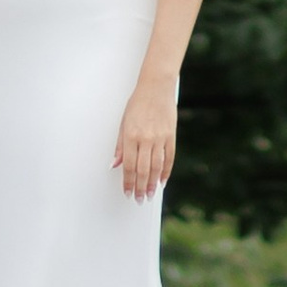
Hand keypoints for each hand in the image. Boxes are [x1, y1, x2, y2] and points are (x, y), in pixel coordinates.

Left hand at [115, 79, 175, 201]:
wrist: (156, 87)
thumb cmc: (137, 103)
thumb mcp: (123, 122)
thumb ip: (120, 145)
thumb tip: (114, 164)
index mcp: (131, 135)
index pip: (128, 166)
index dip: (127, 182)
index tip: (127, 192)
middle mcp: (145, 139)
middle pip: (142, 170)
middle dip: (139, 187)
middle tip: (138, 199)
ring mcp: (160, 138)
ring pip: (156, 167)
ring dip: (152, 184)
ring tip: (149, 194)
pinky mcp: (171, 136)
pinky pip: (169, 158)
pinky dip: (166, 172)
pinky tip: (162, 181)